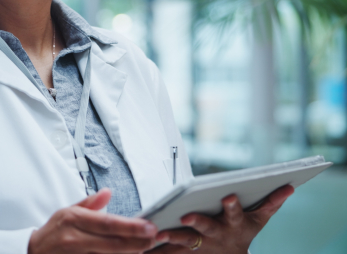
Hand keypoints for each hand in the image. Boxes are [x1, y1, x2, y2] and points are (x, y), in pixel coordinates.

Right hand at [28, 188, 159, 253]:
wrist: (33, 252)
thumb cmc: (53, 231)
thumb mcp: (67, 210)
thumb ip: (90, 203)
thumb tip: (108, 192)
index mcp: (74, 219)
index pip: (108, 223)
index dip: (131, 226)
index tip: (149, 226)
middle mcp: (75, 238)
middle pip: (113, 243)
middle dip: (137, 242)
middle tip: (154, 238)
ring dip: (130, 253)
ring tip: (146, 247)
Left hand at [146, 185, 293, 253]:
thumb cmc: (244, 230)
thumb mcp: (259, 219)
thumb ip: (272, 203)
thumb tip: (289, 186)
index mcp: (235, 224)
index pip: (235, 212)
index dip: (232, 206)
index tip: (227, 196)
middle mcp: (217, 234)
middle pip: (207, 227)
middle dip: (197, 222)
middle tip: (186, 217)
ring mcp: (202, 244)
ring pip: (186, 241)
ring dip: (172, 237)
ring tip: (159, 232)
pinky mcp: (187, 250)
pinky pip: (171, 250)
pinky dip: (160, 247)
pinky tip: (144, 246)